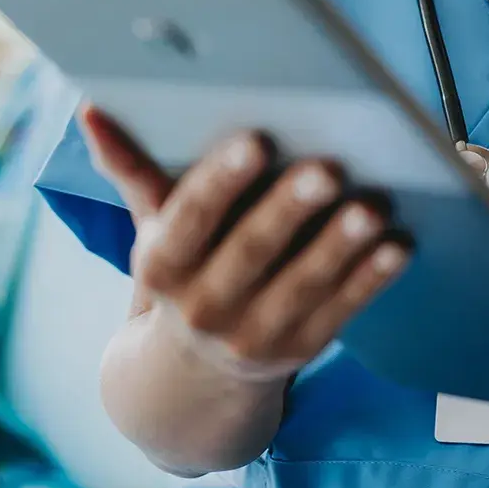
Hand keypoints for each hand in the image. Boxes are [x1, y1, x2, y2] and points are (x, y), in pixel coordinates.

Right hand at [77, 107, 408, 381]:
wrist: (187, 379)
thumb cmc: (180, 273)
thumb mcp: (152, 229)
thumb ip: (132, 169)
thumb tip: (90, 108)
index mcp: (163, 266)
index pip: (189, 220)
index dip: (220, 182)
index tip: (254, 139)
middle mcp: (204, 307)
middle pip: (250, 251)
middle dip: (289, 209)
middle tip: (327, 167)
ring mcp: (254, 335)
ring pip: (301, 285)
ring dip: (339, 246)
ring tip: (372, 207)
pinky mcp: (299, 350)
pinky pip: (339, 313)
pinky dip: (370, 280)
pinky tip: (398, 245)